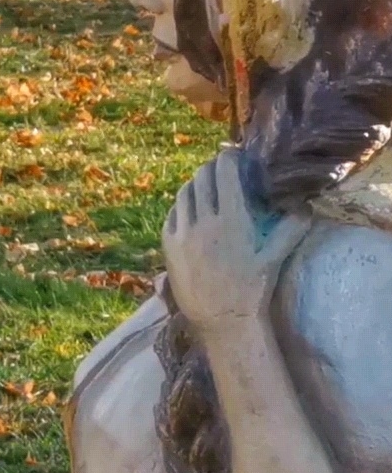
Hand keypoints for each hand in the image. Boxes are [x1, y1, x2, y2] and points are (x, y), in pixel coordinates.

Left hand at [162, 148, 311, 331]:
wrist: (222, 317)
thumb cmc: (252, 287)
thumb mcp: (276, 256)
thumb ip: (291, 228)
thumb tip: (304, 205)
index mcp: (232, 219)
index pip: (224, 174)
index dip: (228, 159)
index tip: (233, 154)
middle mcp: (204, 220)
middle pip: (202, 179)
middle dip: (211, 168)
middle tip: (220, 167)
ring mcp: (182, 232)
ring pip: (184, 194)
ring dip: (195, 184)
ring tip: (205, 183)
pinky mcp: (168, 244)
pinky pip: (172, 214)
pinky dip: (182, 205)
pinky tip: (190, 207)